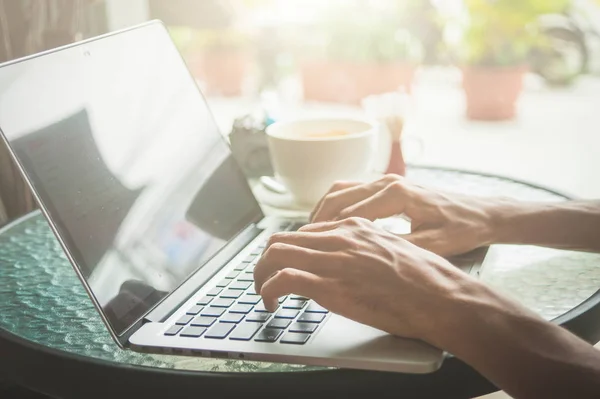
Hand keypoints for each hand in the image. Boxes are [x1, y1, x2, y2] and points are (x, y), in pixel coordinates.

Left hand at [254, 217, 474, 342]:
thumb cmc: (427, 279)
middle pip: (284, 239)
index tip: (288, 265)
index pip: (307, 232)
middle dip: (266, 259)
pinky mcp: (330, 284)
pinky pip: (281, 279)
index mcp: (356, 226)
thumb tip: (352, 263)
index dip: (291, 250)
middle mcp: (340, 237)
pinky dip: (267, 289)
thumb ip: (367, 249)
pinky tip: (270, 302)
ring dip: (260, 273)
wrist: (442, 297)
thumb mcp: (394, 250)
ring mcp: (333, 259)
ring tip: (262, 292)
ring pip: (275, 254)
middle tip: (265, 277)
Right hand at [310, 174, 499, 255]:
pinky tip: (328, 223)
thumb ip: (402, 249)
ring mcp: (386, 181)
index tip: (312, 250)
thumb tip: (369, 259)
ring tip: (308, 233)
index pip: (351, 214)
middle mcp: (388, 182)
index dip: (329, 233)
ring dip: (323, 210)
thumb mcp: (435, 245)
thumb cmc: (462, 229)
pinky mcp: (388, 186)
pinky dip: (335, 206)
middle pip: (339, 197)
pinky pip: (351, 191)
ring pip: (341, 190)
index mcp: (397, 194)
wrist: (482, 213)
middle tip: (301, 242)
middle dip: (317, 220)